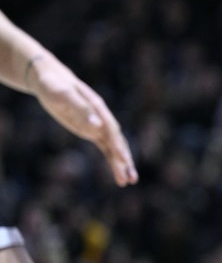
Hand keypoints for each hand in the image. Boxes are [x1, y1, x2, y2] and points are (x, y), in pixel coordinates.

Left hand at [29, 56, 137, 186]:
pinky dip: (112, 160)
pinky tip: (119, 173)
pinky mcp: (90, 131)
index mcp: (98, 108)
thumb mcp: (63, 94)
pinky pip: (105, 148)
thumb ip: (81, 109)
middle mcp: (102, 118)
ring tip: (129, 182)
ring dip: (122, 164)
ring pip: (113, 148)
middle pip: (117, 142)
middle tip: (131, 179)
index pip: (111, 130)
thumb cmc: (53, 84)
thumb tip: (98, 126)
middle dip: (124, 161)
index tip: (122, 160)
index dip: (117, 145)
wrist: (49, 80)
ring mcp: (97, 125)